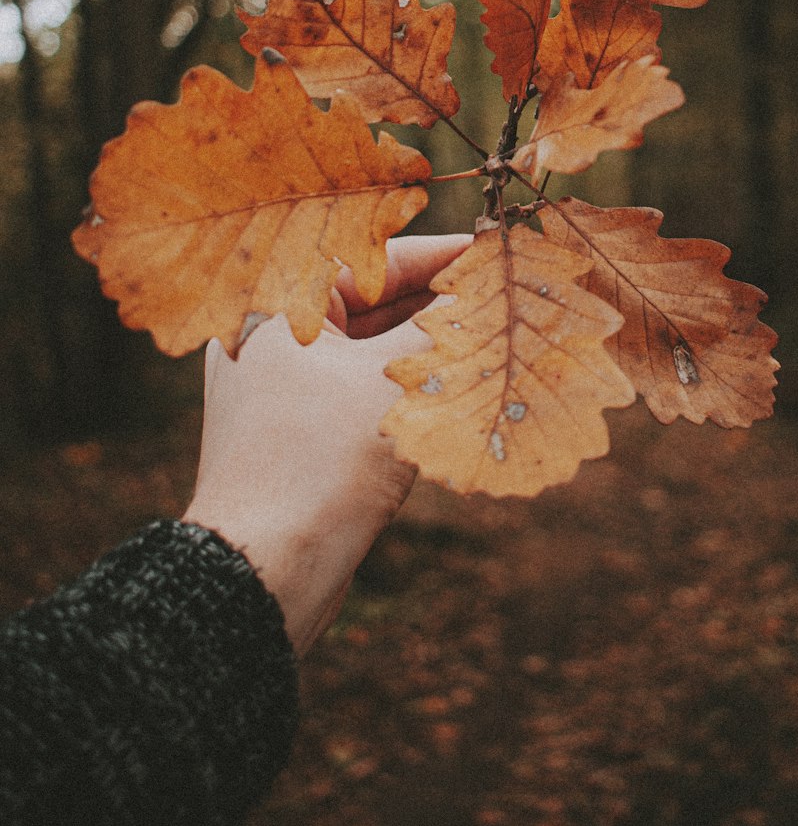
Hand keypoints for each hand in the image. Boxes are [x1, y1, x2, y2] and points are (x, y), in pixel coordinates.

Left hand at [183, 234, 470, 655]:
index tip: (498, 253)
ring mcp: (281, 385)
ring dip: (428, 351)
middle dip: (440, 308)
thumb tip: (487, 289)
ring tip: (495, 344)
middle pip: (375, 304)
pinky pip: (360, 391)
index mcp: (278, 303)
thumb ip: (441, 331)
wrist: (263, 572)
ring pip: (371, 351)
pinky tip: (459, 391)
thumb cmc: (318, 464)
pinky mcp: (296, 431)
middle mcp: (272, 335)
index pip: (375, 260)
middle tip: (507, 301)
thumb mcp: (392, 386)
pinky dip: (405, 388)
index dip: (444, 257)